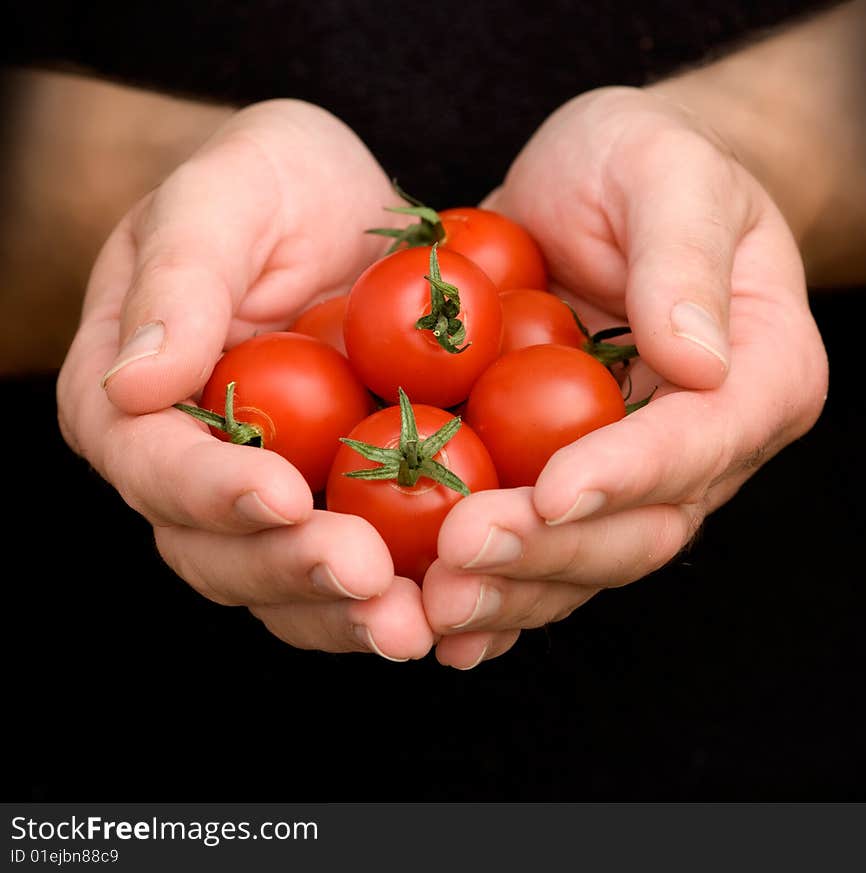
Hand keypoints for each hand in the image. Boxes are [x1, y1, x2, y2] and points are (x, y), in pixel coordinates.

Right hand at [57, 99, 433, 660]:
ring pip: (287, 583)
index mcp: (134, 402)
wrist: (351, 216)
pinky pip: (358, 572)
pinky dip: (401, 596)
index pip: (154, 464)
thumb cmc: (275, 185)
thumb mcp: (227, 194)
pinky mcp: (339, 510)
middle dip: (292, 570)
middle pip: (219, 550)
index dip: (212, 491)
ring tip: (412, 623)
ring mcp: (269, 500)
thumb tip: (136, 381)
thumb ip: (179, 276)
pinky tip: (453, 606)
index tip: (284, 495)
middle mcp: (192, 471)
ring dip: (347, 613)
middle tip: (367, 579)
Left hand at [422, 86, 828, 668]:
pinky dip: (490, 594)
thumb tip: (698, 360)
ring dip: (508, 592)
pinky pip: (535, 551)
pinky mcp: (566, 482)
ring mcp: (632, 475)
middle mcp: (703, 446)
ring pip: (583, 561)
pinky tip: (433, 623)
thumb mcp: (665, 173)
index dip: (629, 473)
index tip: (552, 491)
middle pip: (641, 527)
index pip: (701, 439)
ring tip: (432, 608)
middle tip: (462, 555)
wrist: (591, 193)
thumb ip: (682, 257)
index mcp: (757, 373)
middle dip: (551, 550)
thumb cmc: (639, 164)